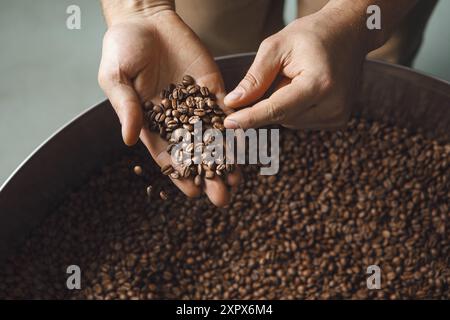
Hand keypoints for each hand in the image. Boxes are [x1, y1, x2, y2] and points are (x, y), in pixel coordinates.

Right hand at [98, 10, 238, 206]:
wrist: (146, 19)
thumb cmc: (123, 48)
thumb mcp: (115, 77)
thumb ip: (124, 107)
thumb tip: (127, 139)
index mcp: (150, 122)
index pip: (166, 154)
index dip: (179, 174)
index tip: (192, 193)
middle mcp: (176, 118)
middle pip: (194, 152)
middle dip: (208, 175)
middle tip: (222, 197)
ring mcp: (195, 104)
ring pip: (213, 137)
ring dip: (226, 159)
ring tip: (238, 180)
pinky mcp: (212, 87)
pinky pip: (225, 109)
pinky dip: (235, 127)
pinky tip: (245, 144)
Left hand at [223, 10, 367, 129]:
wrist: (349, 32)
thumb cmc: (312, 34)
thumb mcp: (276, 47)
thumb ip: (254, 78)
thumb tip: (233, 102)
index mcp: (319, 84)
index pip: (276, 109)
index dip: (249, 118)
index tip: (228, 124)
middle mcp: (332, 105)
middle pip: (281, 117)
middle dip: (270, 101)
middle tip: (280, 75)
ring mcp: (338, 115)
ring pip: (290, 122)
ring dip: (283, 105)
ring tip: (297, 79)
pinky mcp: (338, 120)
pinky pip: (302, 121)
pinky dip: (295, 108)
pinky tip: (304, 88)